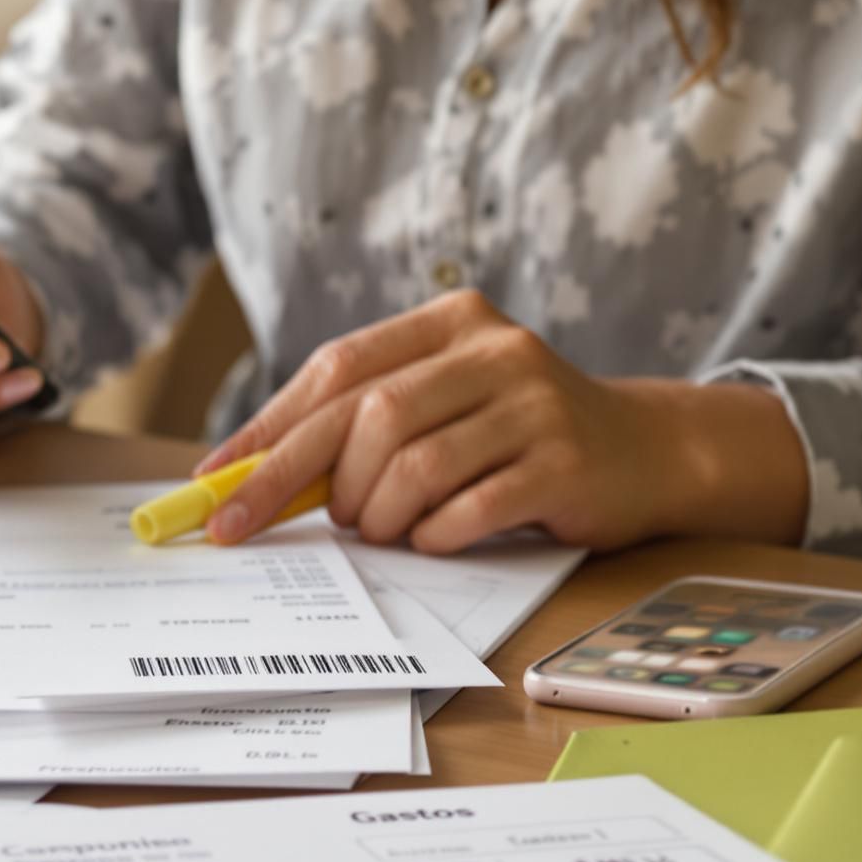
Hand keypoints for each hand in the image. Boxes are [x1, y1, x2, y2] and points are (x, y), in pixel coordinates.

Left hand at [194, 291, 807, 551]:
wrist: (647, 450)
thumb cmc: (517, 434)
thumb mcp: (444, 403)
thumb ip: (361, 423)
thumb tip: (246, 470)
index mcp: (452, 322)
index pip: (337, 370)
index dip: (268, 428)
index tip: (214, 481)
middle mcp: (495, 351)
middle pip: (366, 416)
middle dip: (294, 481)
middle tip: (258, 526)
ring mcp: (535, 405)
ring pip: (411, 464)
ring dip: (375, 514)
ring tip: (380, 529)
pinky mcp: (563, 463)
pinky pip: (467, 509)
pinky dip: (433, 535)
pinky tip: (434, 539)